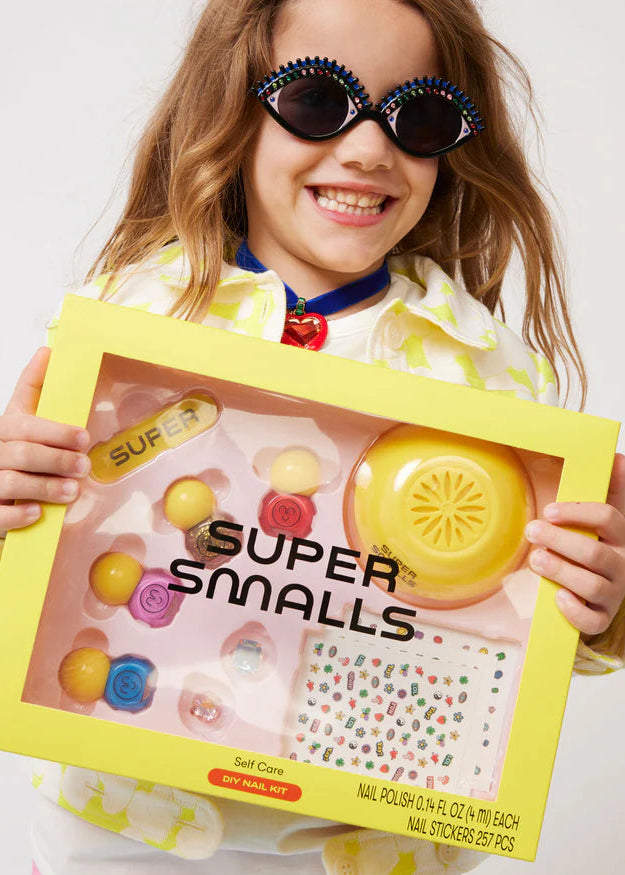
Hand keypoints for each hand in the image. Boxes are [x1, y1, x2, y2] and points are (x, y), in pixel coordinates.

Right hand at [0, 348, 90, 535]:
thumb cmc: (15, 451)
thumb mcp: (22, 419)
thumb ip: (34, 389)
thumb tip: (48, 350)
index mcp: (5, 429)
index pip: (25, 425)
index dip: (55, 431)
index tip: (83, 437)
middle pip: (20, 453)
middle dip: (56, 459)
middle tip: (84, 466)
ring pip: (10, 483)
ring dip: (45, 487)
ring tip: (73, 491)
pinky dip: (17, 515)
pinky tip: (37, 514)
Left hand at [525, 453, 624, 635]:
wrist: (599, 590)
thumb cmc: (595, 546)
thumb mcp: (603, 517)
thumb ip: (610, 488)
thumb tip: (616, 456)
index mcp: (620, 536)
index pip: (608, 519)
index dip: (578, 513)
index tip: (548, 510)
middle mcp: (621, 564)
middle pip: (595, 554)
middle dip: (561, 541)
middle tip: (532, 531)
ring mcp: (613, 593)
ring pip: (593, 586)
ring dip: (561, 571)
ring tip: (535, 560)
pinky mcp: (601, 617)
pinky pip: (592, 620)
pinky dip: (575, 611)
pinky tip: (558, 597)